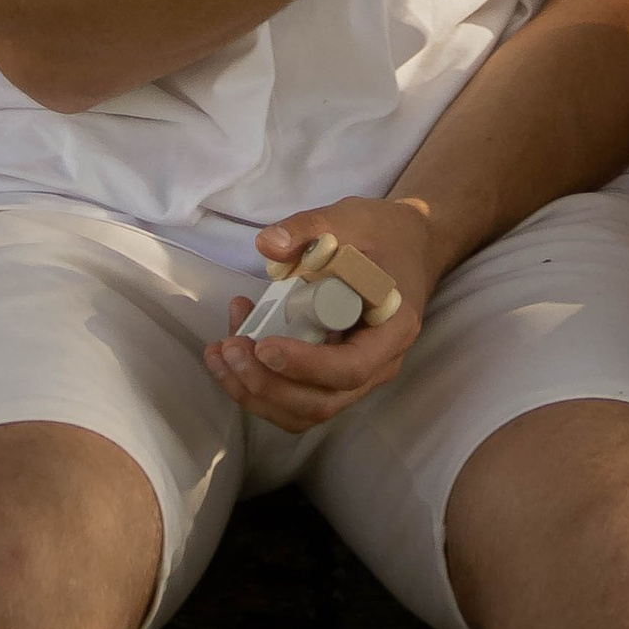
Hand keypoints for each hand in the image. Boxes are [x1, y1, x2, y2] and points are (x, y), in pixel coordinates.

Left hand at [207, 194, 434, 432]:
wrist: (407, 247)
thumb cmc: (384, 233)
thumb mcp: (352, 218)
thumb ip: (310, 228)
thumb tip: (266, 245)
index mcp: (393, 328)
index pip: (351, 368)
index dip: (305, 365)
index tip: (265, 345)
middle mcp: (379, 364)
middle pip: (322, 402)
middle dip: (268, 384)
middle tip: (230, 348)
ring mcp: (357, 377)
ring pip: (304, 410)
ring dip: (256, 392)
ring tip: (221, 353)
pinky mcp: (333, 376)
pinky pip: (296, 399)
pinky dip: (260, 386)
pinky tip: (232, 354)